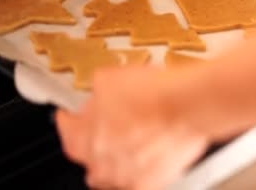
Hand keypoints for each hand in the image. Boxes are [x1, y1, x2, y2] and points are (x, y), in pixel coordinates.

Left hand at [56, 65, 208, 189]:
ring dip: (123, 152)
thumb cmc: (154, 94)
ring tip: (140, 132)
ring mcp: (126, 177)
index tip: (78, 112)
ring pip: (116, 168)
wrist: (189, 106)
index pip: (67, 129)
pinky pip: (142, 176)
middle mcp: (100, 164)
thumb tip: (98, 91)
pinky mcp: (152, 182)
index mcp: (82, 138)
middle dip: (99, 138)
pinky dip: (146, 164)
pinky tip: (155, 146)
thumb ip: (96, 91)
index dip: (73, 116)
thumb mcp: (111, 77)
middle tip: (115, 120)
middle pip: (91, 153)